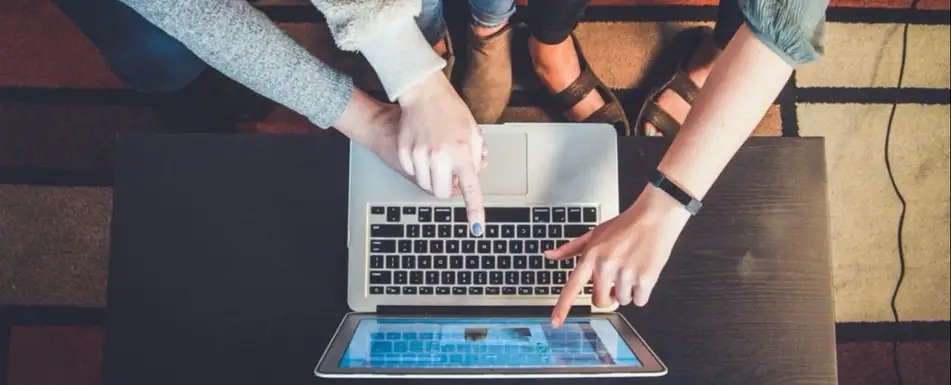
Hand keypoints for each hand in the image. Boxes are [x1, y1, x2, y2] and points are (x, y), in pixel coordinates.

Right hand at [397, 72, 486, 234]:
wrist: (423, 93)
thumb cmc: (451, 111)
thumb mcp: (473, 132)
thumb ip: (476, 157)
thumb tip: (473, 176)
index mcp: (462, 152)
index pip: (470, 189)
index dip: (474, 211)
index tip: (477, 228)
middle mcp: (440, 156)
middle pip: (441, 193)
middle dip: (447, 188)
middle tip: (450, 173)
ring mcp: (420, 155)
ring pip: (426, 185)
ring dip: (433, 178)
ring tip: (437, 158)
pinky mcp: (404, 152)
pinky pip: (412, 173)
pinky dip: (419, 168)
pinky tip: (423, 151)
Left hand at [545, 185, 691, 326]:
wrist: (655, 217)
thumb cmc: (625, 225)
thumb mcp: (594, 233)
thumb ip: (571, 248)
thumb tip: (549, 255)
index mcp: (591, 256)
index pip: (572, 286)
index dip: (562, 307)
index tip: (555, 323)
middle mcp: (606, 266)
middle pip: (600, 301)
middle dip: (608, 296)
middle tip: (616, 281)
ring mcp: (625, 273)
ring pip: (622, 301)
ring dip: (627, 291)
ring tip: (632, 269)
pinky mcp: (645, 278)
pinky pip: (639, 301)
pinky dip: (642, 292)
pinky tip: (643, 273)